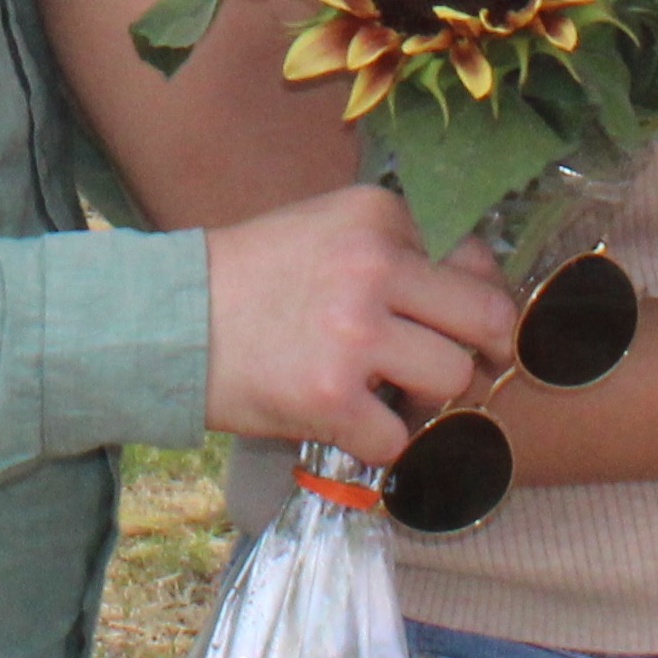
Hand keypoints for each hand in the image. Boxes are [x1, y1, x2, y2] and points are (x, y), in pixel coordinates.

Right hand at [200, 182, 523, 464]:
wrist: (170, 321)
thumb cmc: (253, 277)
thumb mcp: (328, 229)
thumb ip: (396, 248)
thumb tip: (479, 289)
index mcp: (376, 216)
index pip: (475, 261)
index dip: (468, 299)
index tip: (446, 321)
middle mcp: (373, 266)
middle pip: (486, 319)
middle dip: (474, 349)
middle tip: (445, 365)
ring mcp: (354, 333)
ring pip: (452, 378)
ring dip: (425, 397)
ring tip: (382, 390)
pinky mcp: (331, 397)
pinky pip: (399, 438)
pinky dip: (378, 442)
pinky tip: (346, 420)